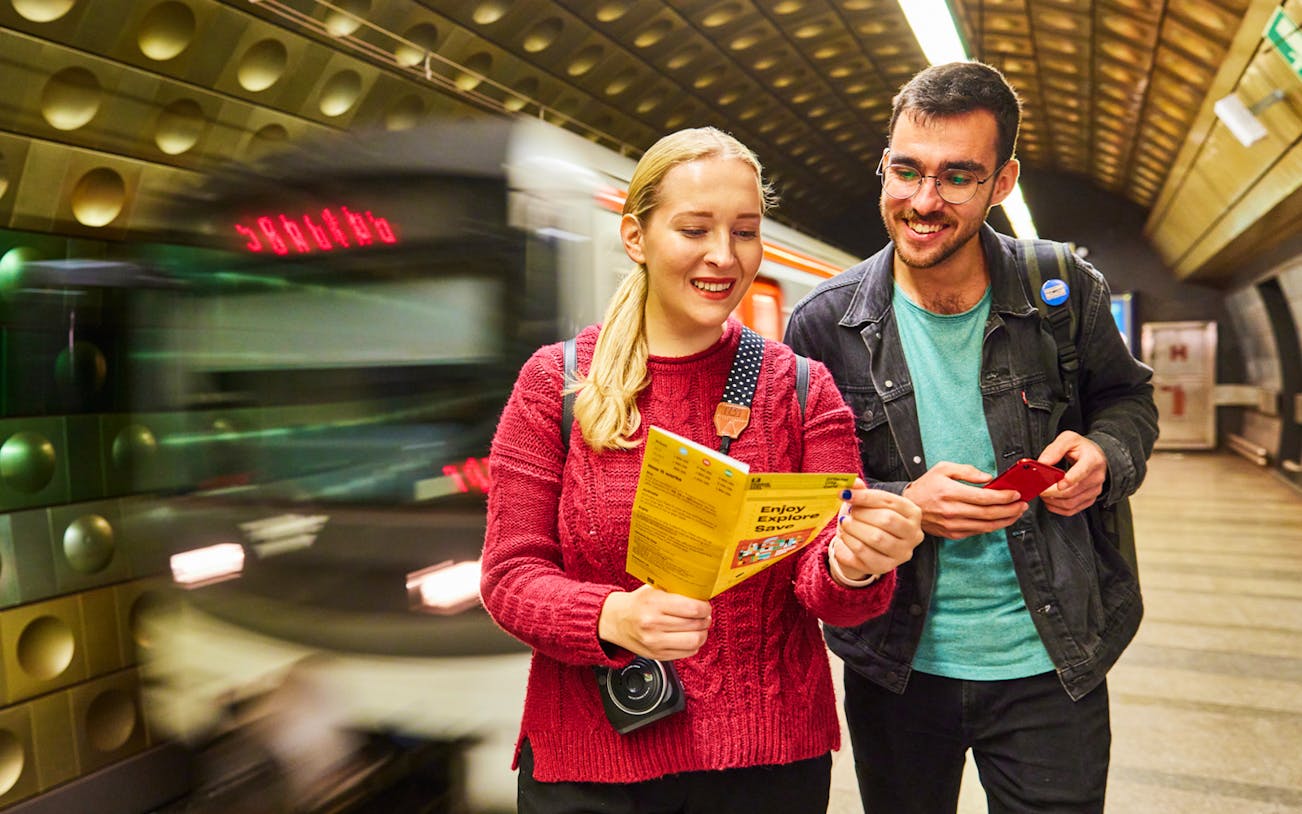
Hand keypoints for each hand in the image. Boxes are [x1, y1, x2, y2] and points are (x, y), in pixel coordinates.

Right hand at [598, 584, 710, 660]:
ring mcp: (655, 642)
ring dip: (702, 633)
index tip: (705, 606)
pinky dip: (694, 645)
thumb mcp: (653, 589)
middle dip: (705, 619)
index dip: (705, 607)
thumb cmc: (637, 603)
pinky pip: (687, 653)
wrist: (615, 620)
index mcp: (654, 603)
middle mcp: (653, 624)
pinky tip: (689, 637)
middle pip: (695, 625)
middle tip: (704, 615)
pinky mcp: (657, 655)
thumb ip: (675, 590)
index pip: (692, 608)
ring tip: (700, 627)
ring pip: (694, 641)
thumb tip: (701, 592)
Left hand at [832, 478, 923, 580]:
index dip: (864, 496)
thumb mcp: (869, 503)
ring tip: (845, 523)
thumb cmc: (872, 519)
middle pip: (886, 520)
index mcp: (913, 512)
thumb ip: (862, 492)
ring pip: (876, 538)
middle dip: (862, 514)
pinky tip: (844, 537)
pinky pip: (864, 554)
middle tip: (848, 513)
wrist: (868, 546)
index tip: (845, 494)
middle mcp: (913, 534)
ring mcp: (902, 553)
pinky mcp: (886, 566)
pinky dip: (849, 542)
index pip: (888, 501)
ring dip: (854, 528)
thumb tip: (853, 483)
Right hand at [902, 461, 1027, 538]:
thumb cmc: (926, 487)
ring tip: (1016, 513)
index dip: (1004, 497)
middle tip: (1022, 504)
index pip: (985, 497)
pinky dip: (992, 526)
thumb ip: (967, 471)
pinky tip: (1000, 520)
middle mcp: (952, 510)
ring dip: (1005, 520)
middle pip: (989, 513)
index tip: (1016, 494)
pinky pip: (978, 531)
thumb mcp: (943, 469)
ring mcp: (953, 525)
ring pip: (987, 526)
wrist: (908, 507)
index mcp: (951, 492)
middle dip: (1010, 509)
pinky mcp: (953, 533)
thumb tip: (988, 478)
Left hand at [1037, 431, 1106, 515]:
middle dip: (1051, 492)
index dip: (1069, 480)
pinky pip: (1072, 510)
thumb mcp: (1069, 439)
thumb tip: (1042, 462)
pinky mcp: (1089, 499)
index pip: (1081, 473)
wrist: (1096, 456)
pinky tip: (1049, 501)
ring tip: (1042, 493)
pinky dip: (1057, 508)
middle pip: (1072, 491)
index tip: (1057, 484)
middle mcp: (1096, 477)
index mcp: (1092, 460)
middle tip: (1039, 488)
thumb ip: (1055, 449)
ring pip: (1070, 503)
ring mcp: (1094, 490)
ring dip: (1052, 501)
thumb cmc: (1082, 448)